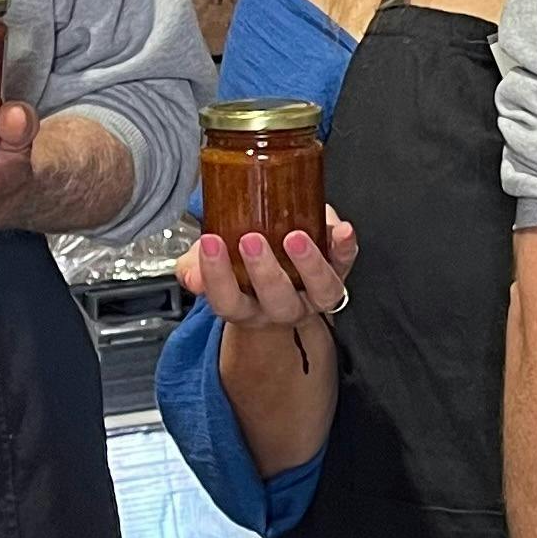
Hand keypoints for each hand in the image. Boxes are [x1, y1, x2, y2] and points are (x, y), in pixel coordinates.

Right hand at [177, 214, 357, 327]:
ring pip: (321, 292)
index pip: (228, 302)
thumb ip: (196, 268)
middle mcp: (282, 307)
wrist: (283, 276)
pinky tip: (341, 229)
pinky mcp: (338, 271)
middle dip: (264, 272)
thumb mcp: (214, 269)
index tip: (211, 242)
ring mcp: (314, 294)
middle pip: (277, 302)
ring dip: (310, 264)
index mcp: (247, 308)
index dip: (217, 276)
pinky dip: (345, 246)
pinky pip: (346, 263)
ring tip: (295, 236)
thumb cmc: (244, 269)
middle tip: (251, 240)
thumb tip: (190, 273)